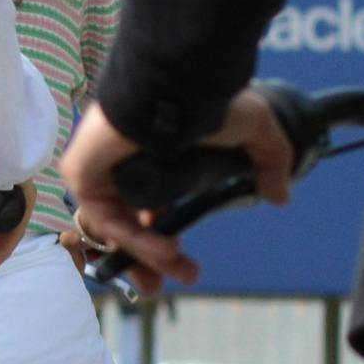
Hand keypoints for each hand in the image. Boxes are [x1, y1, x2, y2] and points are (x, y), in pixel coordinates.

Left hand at [60, 87, 291, 293]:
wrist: (177, 86)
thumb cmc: (207, 100)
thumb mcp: (252, 129)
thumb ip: (269, 160)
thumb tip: (281, 197)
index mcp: (151, 160)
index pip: (146, 211)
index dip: (160, 242)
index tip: (185, 262)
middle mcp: (121, 167)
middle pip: (127, 228)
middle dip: (154, 262)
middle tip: (187, 277)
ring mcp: (99, 170)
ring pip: (117, 229)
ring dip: (149, 256)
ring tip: (182, 271)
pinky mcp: (82, 173)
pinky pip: (104, 218)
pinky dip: (133, 238)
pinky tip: (166, 250)